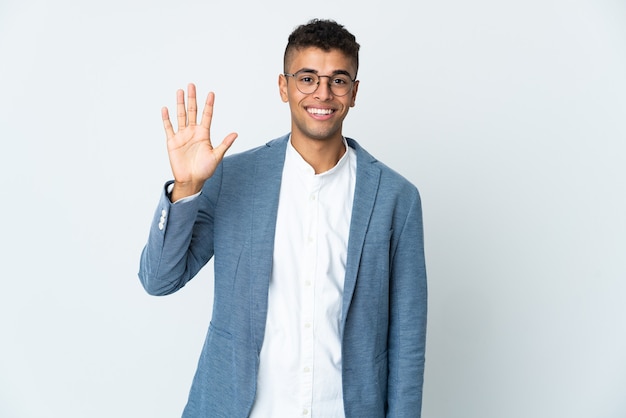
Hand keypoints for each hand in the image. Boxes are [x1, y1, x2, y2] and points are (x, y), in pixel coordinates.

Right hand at [162, 83, 236, 200]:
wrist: (191, 180)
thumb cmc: (205, 170)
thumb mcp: (216, 156)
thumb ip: (224, 144)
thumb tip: (235, 133)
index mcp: (204, 134)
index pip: (207, 116)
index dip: (209, 105)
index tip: (211, 93)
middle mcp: (193, 132)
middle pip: (192, 111)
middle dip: (192, 98)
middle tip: (191, 85)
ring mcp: (182, 136)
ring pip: (181, 116)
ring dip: (180, 104)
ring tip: (180, 91)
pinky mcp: (172, 142)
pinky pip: (169, 128)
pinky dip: (166, 118)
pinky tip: (166, 108)